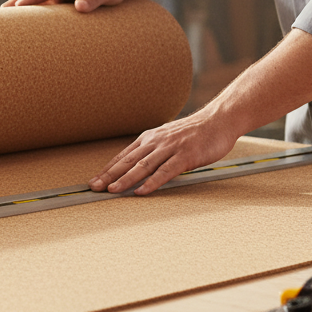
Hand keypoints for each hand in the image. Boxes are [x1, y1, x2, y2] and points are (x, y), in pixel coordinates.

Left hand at [90, 110, 242, 195]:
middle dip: (109, 175)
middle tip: (94, 187)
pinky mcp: (185, 156)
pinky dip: (152, 182)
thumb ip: (154, 150)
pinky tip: (141, 191)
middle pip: (128, 161)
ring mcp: (170, 148)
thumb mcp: (168, 138)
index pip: (124, 156)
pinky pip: (165, 171)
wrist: (218, 121)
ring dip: (125, 179)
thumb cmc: (194, 132)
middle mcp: (156, 142)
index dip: (108, 169)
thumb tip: (139, 166)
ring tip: (112, 190)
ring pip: (143, 166)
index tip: (95, 180)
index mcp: (150, 138)